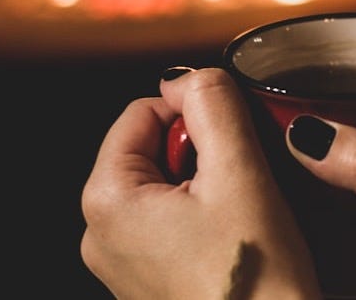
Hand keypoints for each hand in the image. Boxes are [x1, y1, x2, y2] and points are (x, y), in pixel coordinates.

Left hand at [81, 67, 321, 299]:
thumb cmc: (255, 284)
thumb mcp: (240, 174)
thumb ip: (213, 105)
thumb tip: (191, 75)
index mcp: (107, 201)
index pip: (142, 112)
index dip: (194, 112)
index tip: (233, 139)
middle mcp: (100, 235)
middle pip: (152, 149)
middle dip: (201, 153)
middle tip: (241, 185)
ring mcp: (122, 264)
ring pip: (166, 187)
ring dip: (206, 186)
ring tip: (242, 217)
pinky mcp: (148, 284)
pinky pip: (171, 225)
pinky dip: (204, 219)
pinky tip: (235, 240)